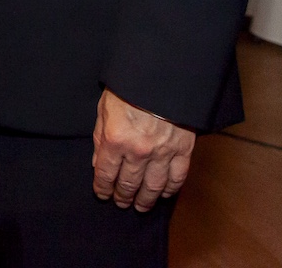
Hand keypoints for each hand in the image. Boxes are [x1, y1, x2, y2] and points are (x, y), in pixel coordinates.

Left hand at [92, 89, 194, 211]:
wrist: (163, 75)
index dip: (103, 188)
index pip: (105, 174)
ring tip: (141, 206)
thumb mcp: (105, 107)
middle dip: (123, 196)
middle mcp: (137, 151)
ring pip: (153, 187)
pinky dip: (170, 189)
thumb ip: (100, 137)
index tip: (103, 194)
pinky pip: (177, 177)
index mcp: (114, 139)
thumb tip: (98, 163)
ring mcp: (162, 152)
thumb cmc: (129, 85)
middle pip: (129, 184)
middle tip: (121, 203)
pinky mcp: (183, 150)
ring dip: (146, 200)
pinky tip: (165, 194)